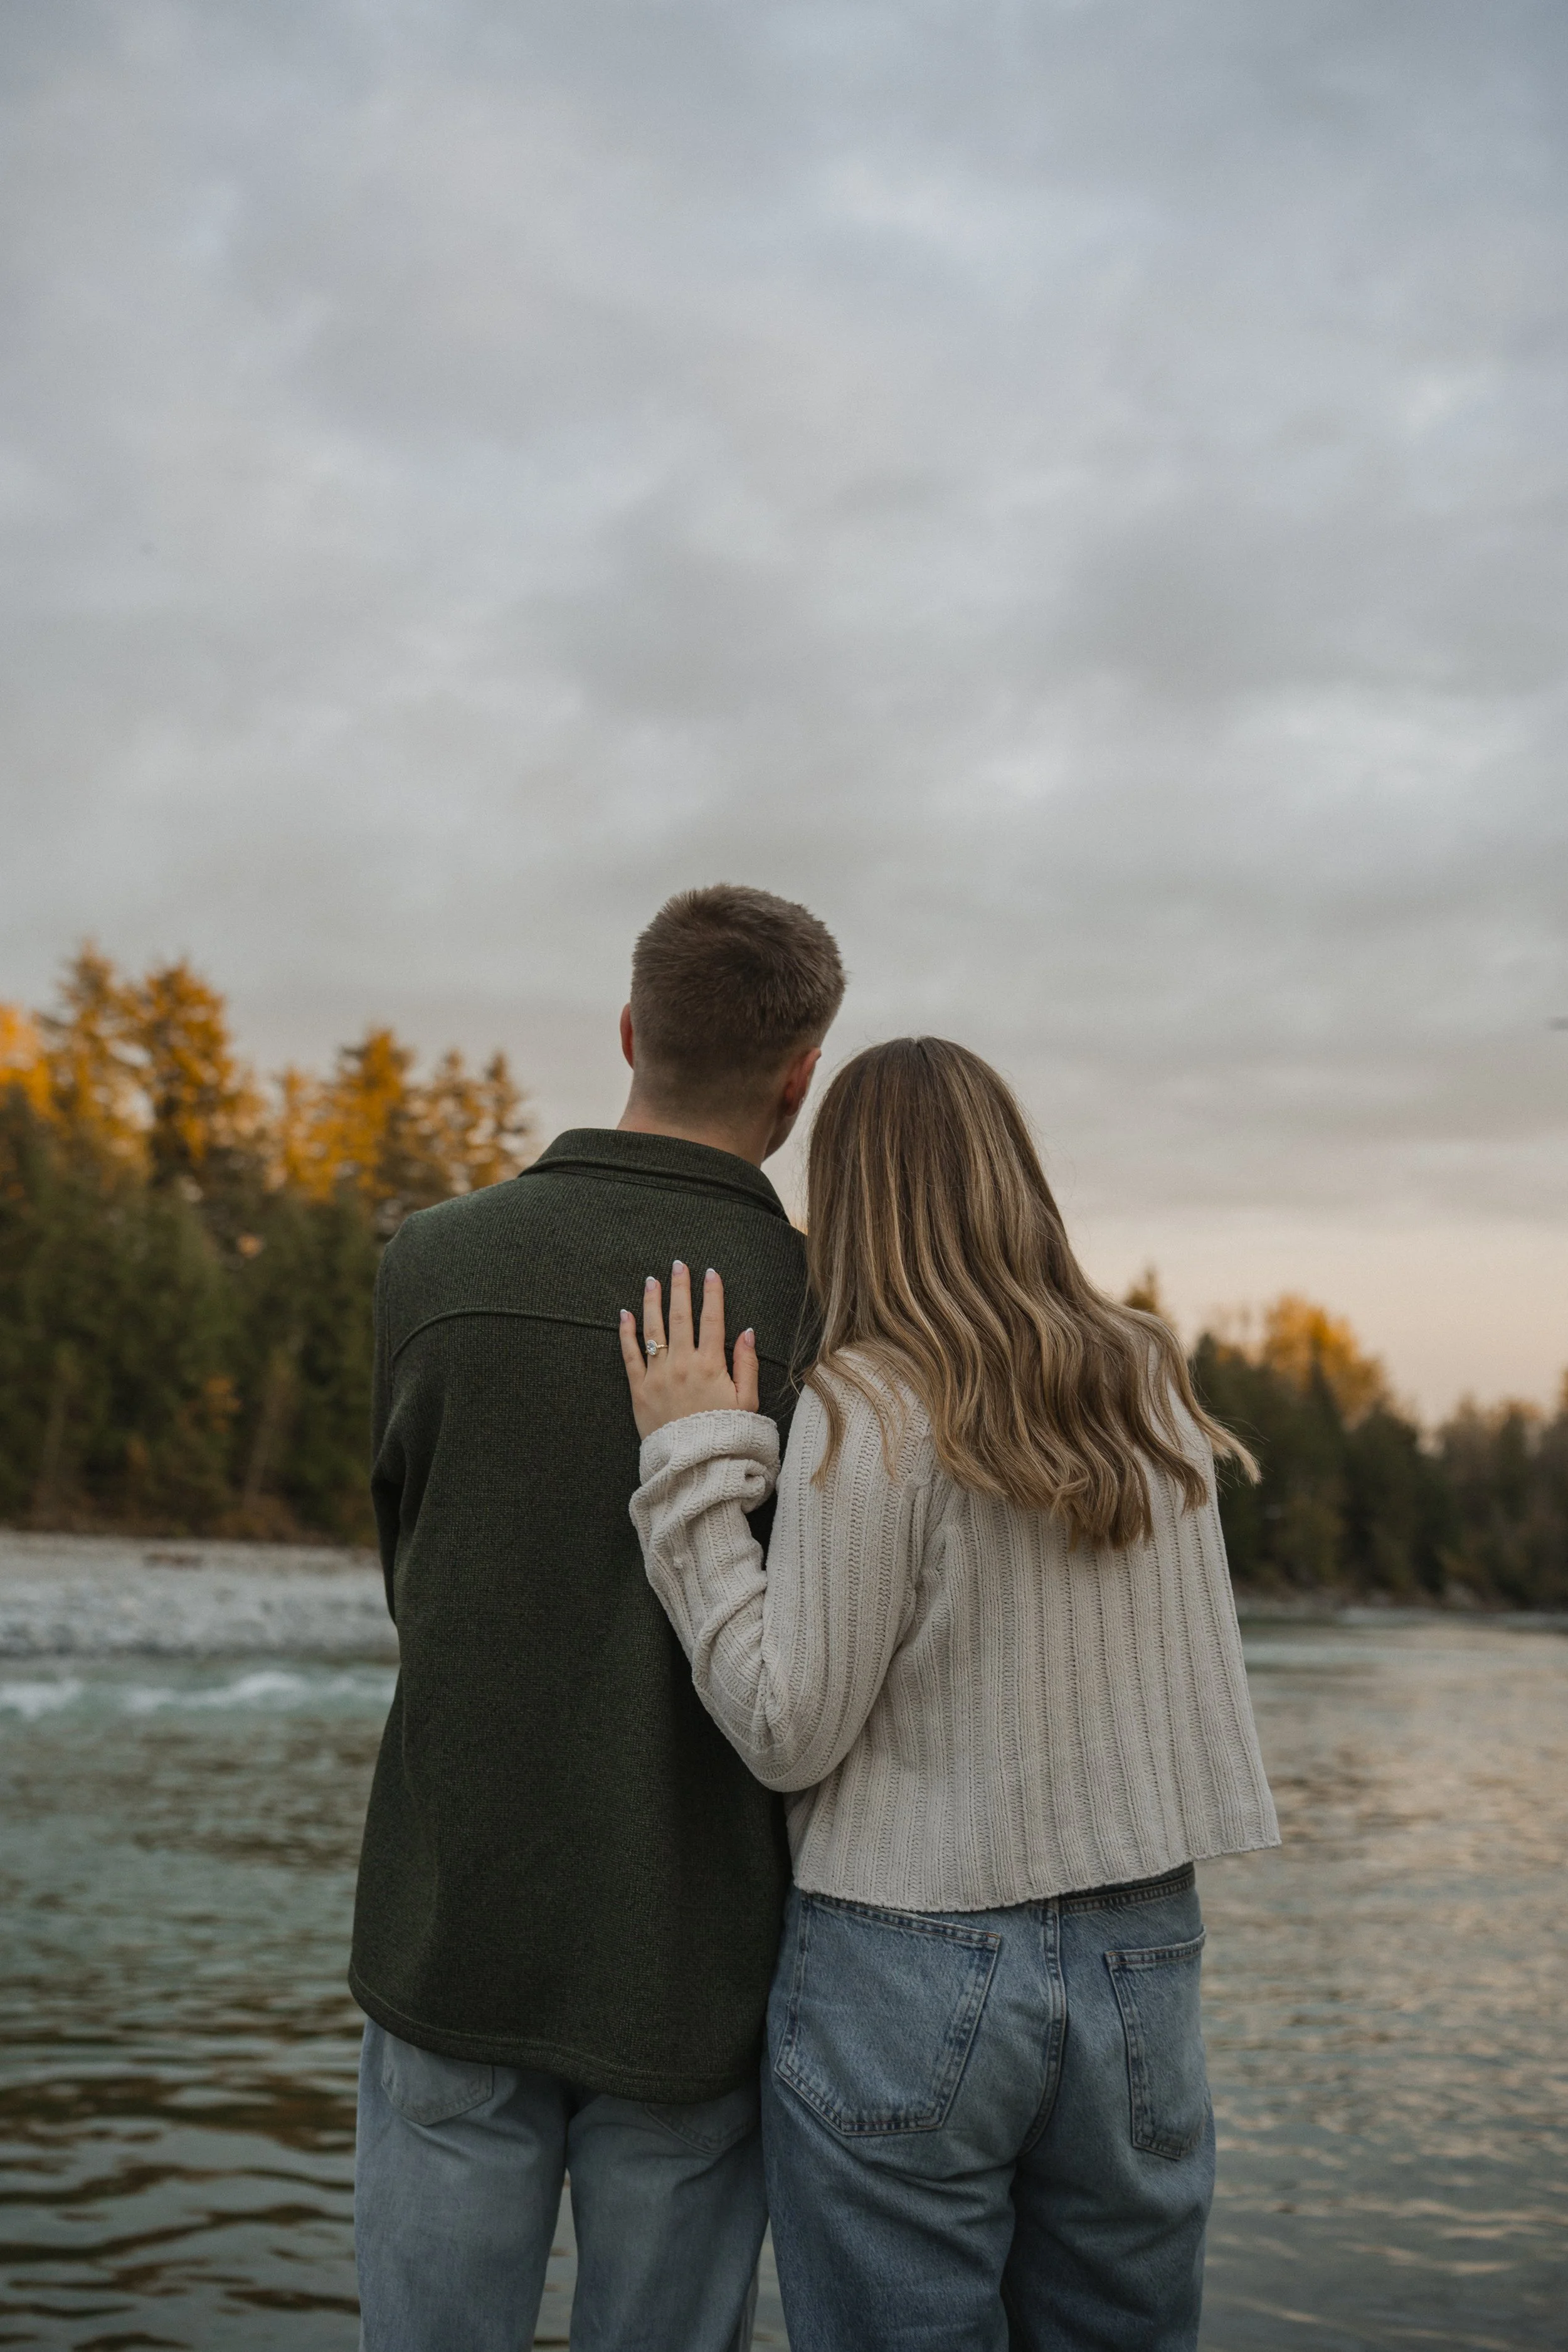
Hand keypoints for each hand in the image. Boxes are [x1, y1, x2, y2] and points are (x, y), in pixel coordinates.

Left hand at [620, 1262, 759, 1440]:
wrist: (694, 1465)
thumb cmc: (725, 1434)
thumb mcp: (747, 1401)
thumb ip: (747, 1364)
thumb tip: (747, 1331)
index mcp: (711, 1365)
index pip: (713, 1319)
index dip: (712, 1294)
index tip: (711, 1273)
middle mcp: (683, 1364)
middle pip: (681, 1316)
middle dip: (680, 1288)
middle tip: (678, 1264)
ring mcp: (658, 1376)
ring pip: (654, 1329)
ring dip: (652, 1301)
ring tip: (652, 1280)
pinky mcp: (639, 1390)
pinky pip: (630, 1355)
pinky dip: (626, 1333)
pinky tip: (625, 1314)